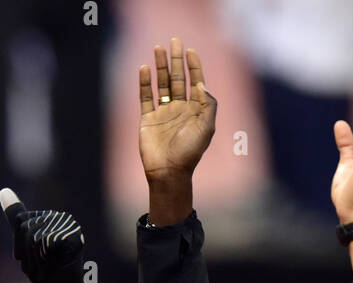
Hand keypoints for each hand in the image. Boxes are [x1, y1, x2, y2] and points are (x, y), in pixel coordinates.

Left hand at [0, 190, 88, 282]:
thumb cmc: (44, 269)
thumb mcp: (25, 242)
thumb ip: (16, 216)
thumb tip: (2, 190)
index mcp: (51, 217)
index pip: (21, 221)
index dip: (20, 243)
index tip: (32, 256)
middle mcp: (62, 218)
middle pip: (27, 227)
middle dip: (27, 250)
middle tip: (40, 264)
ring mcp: (69, 227)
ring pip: (35, 235)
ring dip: (35, 256)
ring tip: (47, 266)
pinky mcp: (73, 236)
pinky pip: (44, 242)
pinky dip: (44, 257)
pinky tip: (54, 264)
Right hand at [139, 38, 216, 183]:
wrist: (169, 171)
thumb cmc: (190, 152)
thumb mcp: (206, 128)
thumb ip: (207, 105)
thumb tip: (201, 83)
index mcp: (195, 110)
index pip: (194, 82)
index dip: (193, 66)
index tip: (190, 50)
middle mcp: (179, 109)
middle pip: (177, 78)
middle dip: (176, 60)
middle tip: (174, 41)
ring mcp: (163, 113)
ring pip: (161, 84)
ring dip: (160, 66)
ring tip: (158, 48)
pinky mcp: (148, 119)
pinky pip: (145, 97)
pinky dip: (145, 83)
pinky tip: (145, 69)